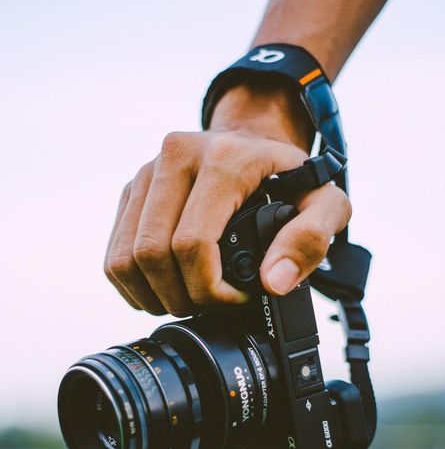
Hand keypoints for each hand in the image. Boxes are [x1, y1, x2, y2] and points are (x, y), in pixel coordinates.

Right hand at [104, 82, 350, 315]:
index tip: (237, 299)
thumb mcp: (326, 204)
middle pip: (153, 254)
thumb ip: (311, 239)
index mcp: (224, 158)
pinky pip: (114, 253)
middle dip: (181, 297)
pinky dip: (134, 285)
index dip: (210, 289)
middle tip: (210, 306)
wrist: (255, 142)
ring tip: (187, 301)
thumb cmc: (290, 178)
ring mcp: (147, 173)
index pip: (194, 243)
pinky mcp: (132, 191)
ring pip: (126, 258)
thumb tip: (273, 281)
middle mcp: (177, 157)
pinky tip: (163, 291)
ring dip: (154, 296)